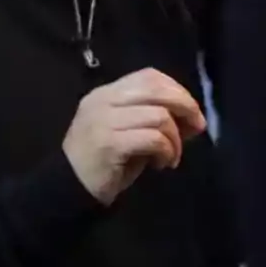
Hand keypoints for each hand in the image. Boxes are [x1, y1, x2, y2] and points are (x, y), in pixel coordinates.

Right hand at [62, 68, 205, 204]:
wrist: (68, 190)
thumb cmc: (103, 163)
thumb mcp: (127, 132)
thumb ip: (153, 119)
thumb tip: (192, 117)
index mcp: (105, 93)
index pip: (148, 76)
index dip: (176, 89)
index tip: (191, 110)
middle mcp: (103, 100)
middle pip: (157, 90)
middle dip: (185, 106)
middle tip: (197, 127)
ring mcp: (104, 120)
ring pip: (158, 116)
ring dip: (175, 138)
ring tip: (171, 156)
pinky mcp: (109, 143)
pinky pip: (152, 138)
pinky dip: (166, 150)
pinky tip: (163, 164)